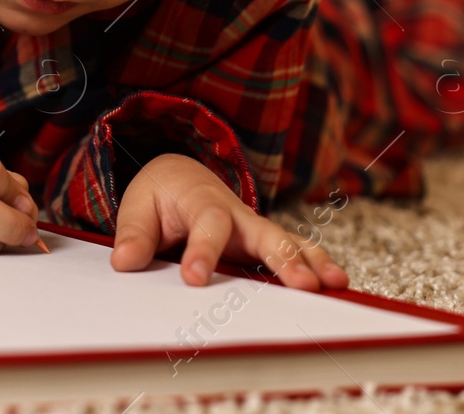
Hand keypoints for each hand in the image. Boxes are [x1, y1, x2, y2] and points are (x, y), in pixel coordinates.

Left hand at [108, 154, 348, 290]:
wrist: (180, 177)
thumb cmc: (160, 195)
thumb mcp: (138, 206)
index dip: (202, 251)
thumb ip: (134, 234)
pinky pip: (296, 253)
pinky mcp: (264, 244)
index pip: (206, 225)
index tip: (195, 279)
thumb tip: (124, 263)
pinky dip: (318, 266)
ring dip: (312, 262)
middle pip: (264, 232)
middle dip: (283, 258)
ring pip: (289, 242)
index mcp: (202, 202)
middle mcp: (237, 214)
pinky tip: (338, 285)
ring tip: (334, 285)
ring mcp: (255, 229)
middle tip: (301, 285)